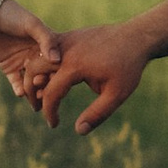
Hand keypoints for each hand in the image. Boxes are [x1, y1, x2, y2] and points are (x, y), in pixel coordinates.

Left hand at [0, 0, 60, 106]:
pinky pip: (17, 82)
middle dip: (46, 85)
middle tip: (44, 93)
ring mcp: (23, 63)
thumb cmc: (12, 15)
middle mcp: (37, 55)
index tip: (57, 81)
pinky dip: (19, 89)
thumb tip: (57, 60)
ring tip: (34, 98)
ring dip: (34, 91)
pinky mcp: (9, 68)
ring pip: (32, 82)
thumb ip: (46, 40)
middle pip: (45, 75)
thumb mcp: (32, 24)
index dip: (57, 72)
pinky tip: (20, 92)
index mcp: (46, 44)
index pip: (56, 62)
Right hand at [37, 21, 153, 134]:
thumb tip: (79, 131)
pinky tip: (53, 78)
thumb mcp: (116, 94)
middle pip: (34, 70)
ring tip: (42, 93)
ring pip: (38, 56)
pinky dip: (44, 64)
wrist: (136, 36)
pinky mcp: (70, 36)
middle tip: (37, 107)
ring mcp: (66, 40)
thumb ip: (97, 114)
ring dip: (35, 75)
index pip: (51, 93)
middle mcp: (65, 50)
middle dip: (31, 90)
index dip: (49, 112)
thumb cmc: (128, 67)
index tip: (54, 125)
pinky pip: (49, 50)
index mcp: (74, 66)